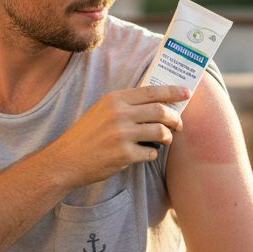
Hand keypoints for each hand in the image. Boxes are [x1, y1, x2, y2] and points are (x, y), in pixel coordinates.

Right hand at [45, 85, 188, 187]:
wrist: (66, 160)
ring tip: (165, 140)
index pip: (151, 91)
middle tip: (178, 124)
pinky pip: (150, 153)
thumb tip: (156, 104)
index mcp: (115, 100)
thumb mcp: (102, 111)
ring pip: (160, 132)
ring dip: (167, 137)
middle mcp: (119, 114)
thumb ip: (125, 105)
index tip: (186, 93)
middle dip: (175, 118)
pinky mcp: (124, 155)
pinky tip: (144, 154)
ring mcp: (122, 135)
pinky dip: (152, 154)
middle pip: (160, 111)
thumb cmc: (86, 135)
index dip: (172, 91)